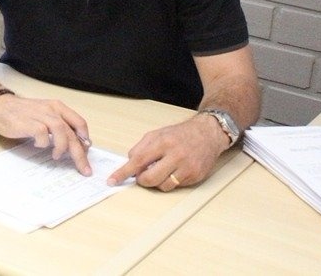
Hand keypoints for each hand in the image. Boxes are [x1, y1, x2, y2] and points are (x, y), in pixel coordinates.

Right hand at [0, 94, 92, 174]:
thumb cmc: (23, 113)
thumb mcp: (44, 115)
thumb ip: (59, 126)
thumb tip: (75, 144)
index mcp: (57, 107)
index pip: (79, 122)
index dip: (85, 139)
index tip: (86, 152)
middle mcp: (50, 109)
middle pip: (71, 132)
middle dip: (80, 153)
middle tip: (84, 169)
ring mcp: (38, 115)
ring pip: (60, 130)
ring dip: (62, 147)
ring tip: (57, 156)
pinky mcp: (26, 122)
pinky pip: (42, 133)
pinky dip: (43, 143)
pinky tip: (38, 145)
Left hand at [107, 114, 226, 190]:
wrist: (208, 133)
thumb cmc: (180, 134)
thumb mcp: (157, 134)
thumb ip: (141, 147)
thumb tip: (129, 162)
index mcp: (162, 142)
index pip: (138, 160)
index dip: (123, 172)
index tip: (113, 180)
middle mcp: (175, 155)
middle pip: (150, 178)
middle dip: (141, 180)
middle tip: (141, 175)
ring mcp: (186, 167)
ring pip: (162, 186)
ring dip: (156, 182)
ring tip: (160, 170)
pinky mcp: (195, 176)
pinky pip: (175, 186)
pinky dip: (170, 181)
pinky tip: (173, 171)